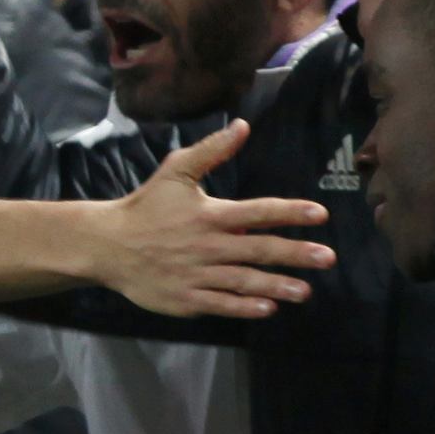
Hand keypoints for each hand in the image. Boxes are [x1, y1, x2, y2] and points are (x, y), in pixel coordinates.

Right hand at [85, 123, 337, 319]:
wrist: (107, 246)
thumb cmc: (145, 207)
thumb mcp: (175, 171)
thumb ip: (211, 150)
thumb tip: (242, 126)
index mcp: (210, 214)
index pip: (259, 212)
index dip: (291, 213)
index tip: (320, 215)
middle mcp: (208, 246)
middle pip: (260, 249)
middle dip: (296, 253)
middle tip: (327, 258)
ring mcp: (197, 275)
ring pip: (245, 281)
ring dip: (278, 285)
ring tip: (305, 291)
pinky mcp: (185, 298)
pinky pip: (221, 304)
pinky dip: (245, 306)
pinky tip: (268, 307)